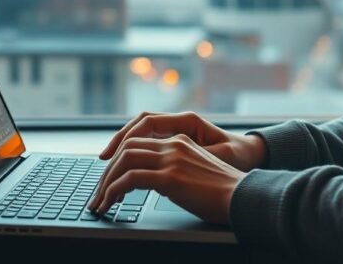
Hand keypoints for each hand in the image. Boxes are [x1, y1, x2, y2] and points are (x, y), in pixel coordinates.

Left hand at [90, 134, 245, 223]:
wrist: (244, 196)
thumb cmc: (224, 191)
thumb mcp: (196, 171)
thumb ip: (175, 169)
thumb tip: (154, 182)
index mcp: (180, 140)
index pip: (139, 139)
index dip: (118, 155)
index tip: (108, 174)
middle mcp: (174, 145)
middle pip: (127, 147)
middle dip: (107, 171)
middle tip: (98, 192)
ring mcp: (172, 159)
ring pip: (124, 160)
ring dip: (106, 182)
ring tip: (100, 201)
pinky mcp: (171, 177)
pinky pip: (130, 179)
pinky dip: (114, 191)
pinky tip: (111, 203)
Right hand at [99, 111, 267, 171]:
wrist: (250, 155)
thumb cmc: (238, 155)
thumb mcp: (219, 156)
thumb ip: (195, 156)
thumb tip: (170, 162)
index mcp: (187, 121)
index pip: (147, 122)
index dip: (126, 136)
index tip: (113, 153)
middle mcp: (179, 123)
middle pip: (138, 128)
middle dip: (117, 144)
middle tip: (103, 163)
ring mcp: (176, 132)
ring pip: (141, 136)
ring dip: (123, 150)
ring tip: (109, 169)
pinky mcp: (175, 143)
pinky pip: (148, 145)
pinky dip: (135, 155)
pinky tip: (125, 170)